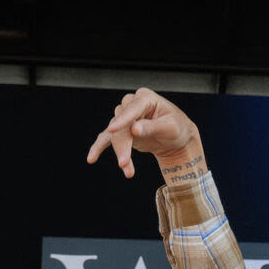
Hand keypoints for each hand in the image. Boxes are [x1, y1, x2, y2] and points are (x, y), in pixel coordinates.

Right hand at [86, 88, 203, 179]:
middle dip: (122, 145)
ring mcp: (124, 117)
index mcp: (146, 98)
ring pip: (114, 134)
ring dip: (119, 152)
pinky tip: (91, 158)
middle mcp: (132, 104)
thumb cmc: (177, 128)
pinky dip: (99, 148)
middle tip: (124, 164)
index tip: (112, 130)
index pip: (132, 109)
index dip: (123, 120)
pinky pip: (106, 138)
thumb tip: (134, 129)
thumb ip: (152, 127)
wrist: (176, 138)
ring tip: (126, 170)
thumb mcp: (170, 127)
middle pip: (121, 124)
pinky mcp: (121, 130)